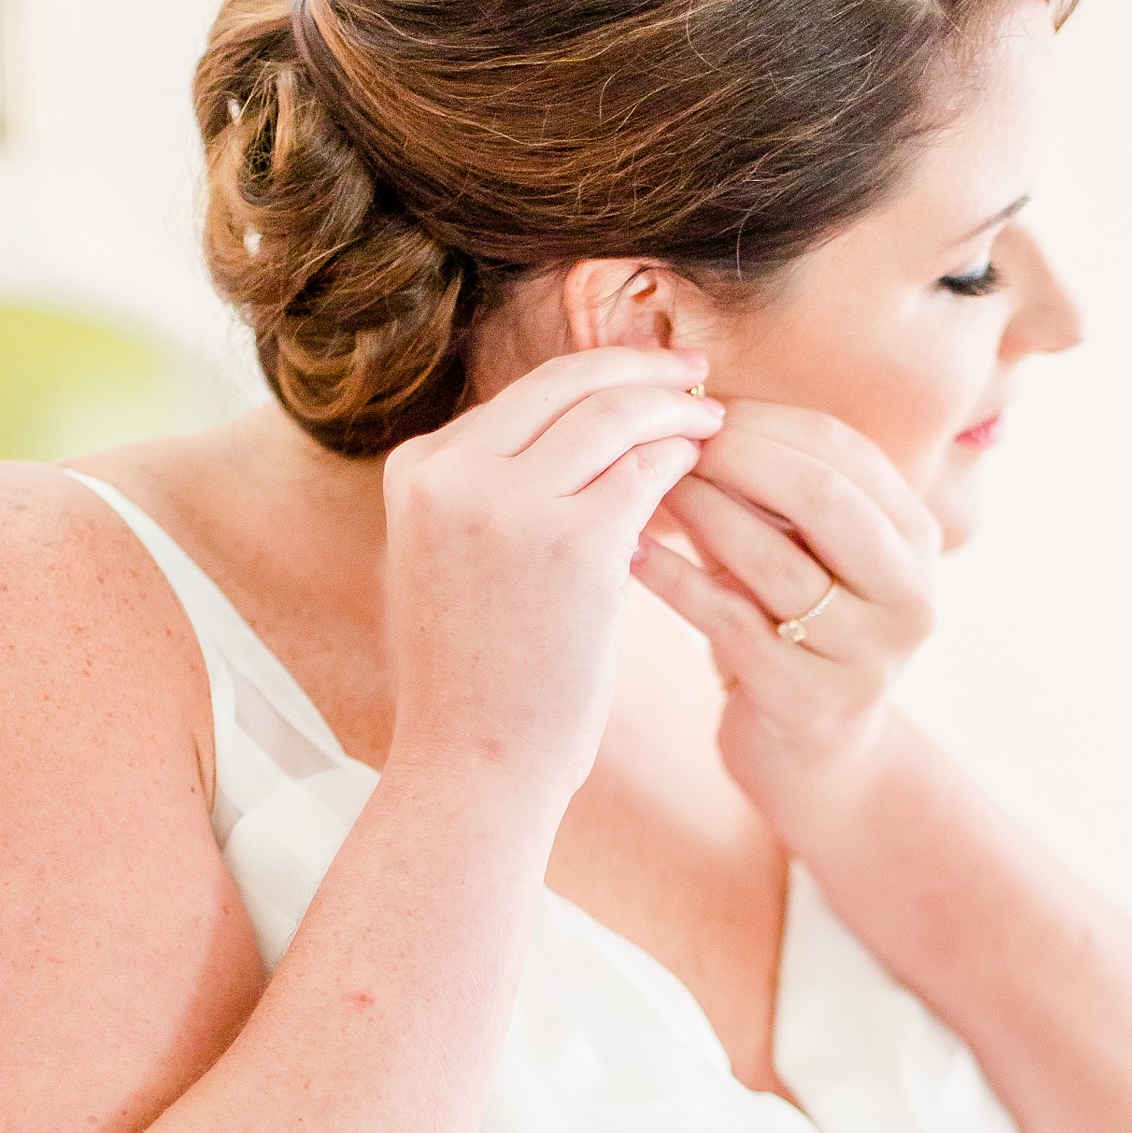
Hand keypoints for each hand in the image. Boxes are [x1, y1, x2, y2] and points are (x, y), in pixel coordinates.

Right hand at [382, 350, 724, 811]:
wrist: (474, 762)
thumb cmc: (477, 675)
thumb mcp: (452, 558)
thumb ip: (489, 489)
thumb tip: (570, 430)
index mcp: (417, 468)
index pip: (526, 391)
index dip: (598, 373)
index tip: (647, 375)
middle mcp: (452, 472)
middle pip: (571, 382)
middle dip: (644, 370)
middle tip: (698, 376)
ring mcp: (508, 503)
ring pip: (616, 414)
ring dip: (675, 411)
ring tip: (714, 421)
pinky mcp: (572, 543)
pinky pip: (647, 471)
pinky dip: (684, 461)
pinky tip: (706, 470)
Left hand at [629, 401, 940, 812]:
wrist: (809, 753)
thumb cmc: (791, 623)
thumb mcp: (803, 545)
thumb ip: (773, 480)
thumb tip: (688, 394)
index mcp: (916, 537)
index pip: (842, 448)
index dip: (763, 419)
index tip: (691, 405)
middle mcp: (910, 594)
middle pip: (822, 497)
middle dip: (736, 457)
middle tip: (665, 439)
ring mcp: (868, 654)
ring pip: (774, 561)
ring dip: (700, 513)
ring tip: (642, 486)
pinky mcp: (812, 702)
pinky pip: (730, 622)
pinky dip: (674, 581)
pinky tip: (631, 552)